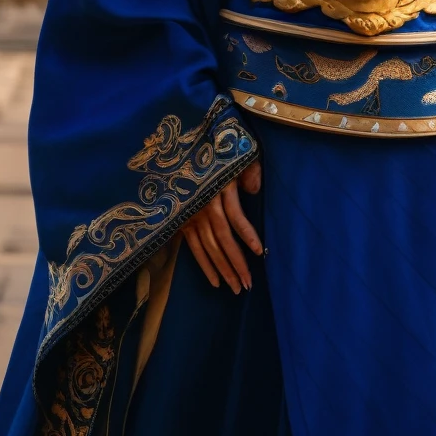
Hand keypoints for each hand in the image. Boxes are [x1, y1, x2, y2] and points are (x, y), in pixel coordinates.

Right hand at [182, 159, 262, 291]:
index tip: (260, 252)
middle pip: (222, 238)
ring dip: (223, 269)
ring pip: (208, 248)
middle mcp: (203, 205)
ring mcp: (190, 216)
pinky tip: (215, 282)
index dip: (247, 234)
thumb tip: (255, 190)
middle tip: (248, 283)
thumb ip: (248, 169)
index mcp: (218, 187)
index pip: (235, 216)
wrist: (176, 147)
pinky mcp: (182, 222)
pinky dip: (204, 266)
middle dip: (235, 262)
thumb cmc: (214, 150)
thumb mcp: (234, 153)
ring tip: (237, 287)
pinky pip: (194, 248)